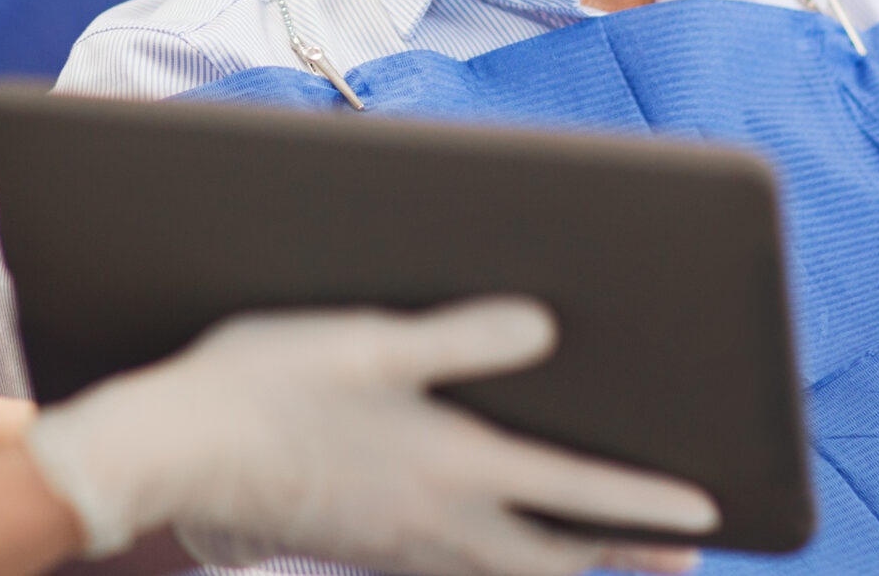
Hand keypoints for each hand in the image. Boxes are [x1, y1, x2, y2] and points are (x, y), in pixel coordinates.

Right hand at [22, 297, 716, 575]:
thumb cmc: (259, 385)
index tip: (711, 514)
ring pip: (507, 571)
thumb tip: (544, 328)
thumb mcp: (363, 340)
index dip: (647, 503)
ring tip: (607, 552)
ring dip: (567, 562)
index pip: (575, 495)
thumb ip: (458, 338)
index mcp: (447, 467)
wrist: (168, 453)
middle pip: (556, 560)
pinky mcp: (362, 546)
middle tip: (681, 554)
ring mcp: (397, 544)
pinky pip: (458, 568)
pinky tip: (496, 539)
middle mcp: (434, 522)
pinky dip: (503, 561)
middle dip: (623, 556)